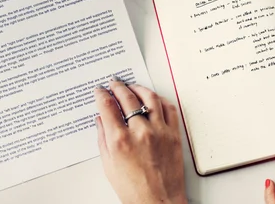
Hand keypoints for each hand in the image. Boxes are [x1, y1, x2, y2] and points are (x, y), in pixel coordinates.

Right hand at [94, 78, 186, 203]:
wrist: (158, 202)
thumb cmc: (134, 190)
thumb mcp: (109, 165)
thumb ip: (103, 139)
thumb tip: (101, 120)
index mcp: (120, 140)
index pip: (108, 106)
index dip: (102, 94)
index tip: (100, 91)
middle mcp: (140, 132)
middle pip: (127, 97)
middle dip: (118, 87)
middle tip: (114, 83)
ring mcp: (159, 131)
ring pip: (150, 98)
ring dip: (139, 88)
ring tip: (132, 86)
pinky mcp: (174, 134)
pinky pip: (169, 108)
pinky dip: (160, 99)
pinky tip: (153, 98)